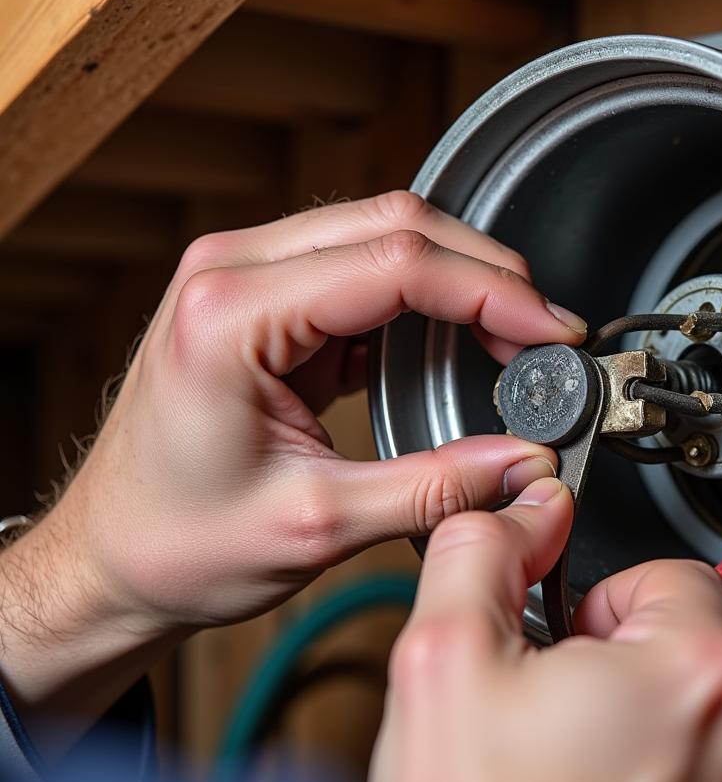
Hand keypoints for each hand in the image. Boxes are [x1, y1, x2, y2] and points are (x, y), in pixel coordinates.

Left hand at [0, 191, 586, 747]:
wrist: (109, 556)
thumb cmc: (175, 542)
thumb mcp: (315, 525)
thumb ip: (432, 488)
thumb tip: (522, 463)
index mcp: (232, 314)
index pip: (395, 264)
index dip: (491, 290)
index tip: (551, 329)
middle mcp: (232, 273)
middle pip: (394, 225)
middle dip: (486, 271)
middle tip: (545, 331)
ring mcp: (245, 279)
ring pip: (382, 234)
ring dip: (458, 275)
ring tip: (515, 333)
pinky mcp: (264, 302)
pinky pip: (360, 269)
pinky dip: (422, 296)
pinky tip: (459, 336)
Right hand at [369, 477, 721, 781]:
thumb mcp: (447, 657)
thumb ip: (485, 551)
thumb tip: (523, 511)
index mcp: (703, 672)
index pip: (669, 573)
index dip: (597, 603)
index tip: (562, 644)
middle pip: (691, 647)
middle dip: (623, 664)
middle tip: (554, 715)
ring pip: (704, 723)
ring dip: (647, 731)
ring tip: (573, 776)